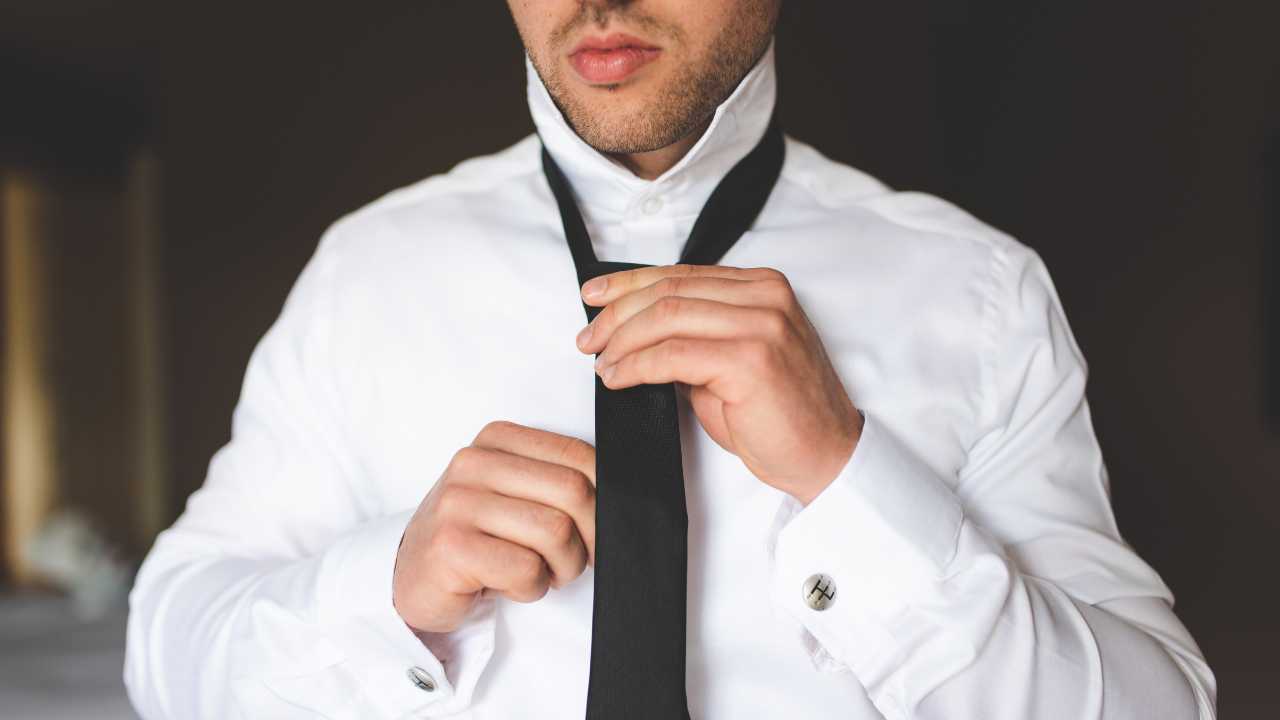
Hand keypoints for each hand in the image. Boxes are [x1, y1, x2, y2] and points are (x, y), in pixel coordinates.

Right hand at [392, 421, 595, 633]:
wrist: (411, 575)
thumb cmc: (474, 536)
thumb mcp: (514, 494)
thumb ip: (555, 483)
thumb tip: (621, 498)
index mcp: (496, 440)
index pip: (578, 455)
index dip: (605, 498)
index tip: (598, 529)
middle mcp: (473, 463)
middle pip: (574, 492)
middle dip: (589, 537)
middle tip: (573, 560)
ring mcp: (458, 503)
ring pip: (555, 532)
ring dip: (562, 567)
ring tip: (541, 573)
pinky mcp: (451, 547)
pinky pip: (526, 569)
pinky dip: (531, 588)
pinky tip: (509, 584)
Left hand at [575, 264, 860, 504]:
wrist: (825, 456)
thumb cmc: (779, 415)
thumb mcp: (731, 359)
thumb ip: (694, 335)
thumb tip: (634, 329)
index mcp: (763, 287)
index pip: (681, 273)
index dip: (629, 282)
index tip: (594, 295)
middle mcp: (766, 296)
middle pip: (669, 290)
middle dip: (616, 313)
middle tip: (588, 338)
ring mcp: (761, 325)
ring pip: (666, 316)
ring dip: (622, 341)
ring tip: (600, 363)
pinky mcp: (750, 360)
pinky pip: (672, 355)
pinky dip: (635, 365)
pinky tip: (618, 378)